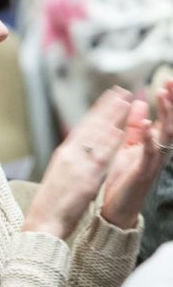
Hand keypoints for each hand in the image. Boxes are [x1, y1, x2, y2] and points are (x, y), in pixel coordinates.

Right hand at [25, 87, 131, 238]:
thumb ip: (71, 161)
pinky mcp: (86, 177)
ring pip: (98, 136)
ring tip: (126, 102)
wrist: (44, 221)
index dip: (97, 111)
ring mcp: (78, 164)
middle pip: (92, 125)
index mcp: (64, 153)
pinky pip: (101, 156)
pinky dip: (111, 141)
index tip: (108, 98)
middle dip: (107, 108)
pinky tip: (121, 130)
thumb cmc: (52, 203)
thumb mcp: (60, 175)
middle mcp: (70, 154)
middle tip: (121, 91)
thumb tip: (79, 151)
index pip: (83, 127)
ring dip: (113, 118)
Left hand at [101, 80, 172, 227]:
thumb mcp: (130, 146)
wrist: (118, 208)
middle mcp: (158, 150)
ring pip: (165, 135)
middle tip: (171, 81)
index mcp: (153, 143)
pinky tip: (147, 127)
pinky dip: (149, 140)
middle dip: (172, 101)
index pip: (165, 116)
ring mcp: (152, 161)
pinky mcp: (142, 173)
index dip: (168, 99)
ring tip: (163, 95)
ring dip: (165, 115)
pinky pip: (149, 154)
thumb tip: (140, 103)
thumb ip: (135, 127)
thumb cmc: (124, 178)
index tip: (168, 78)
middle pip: (170, 121)